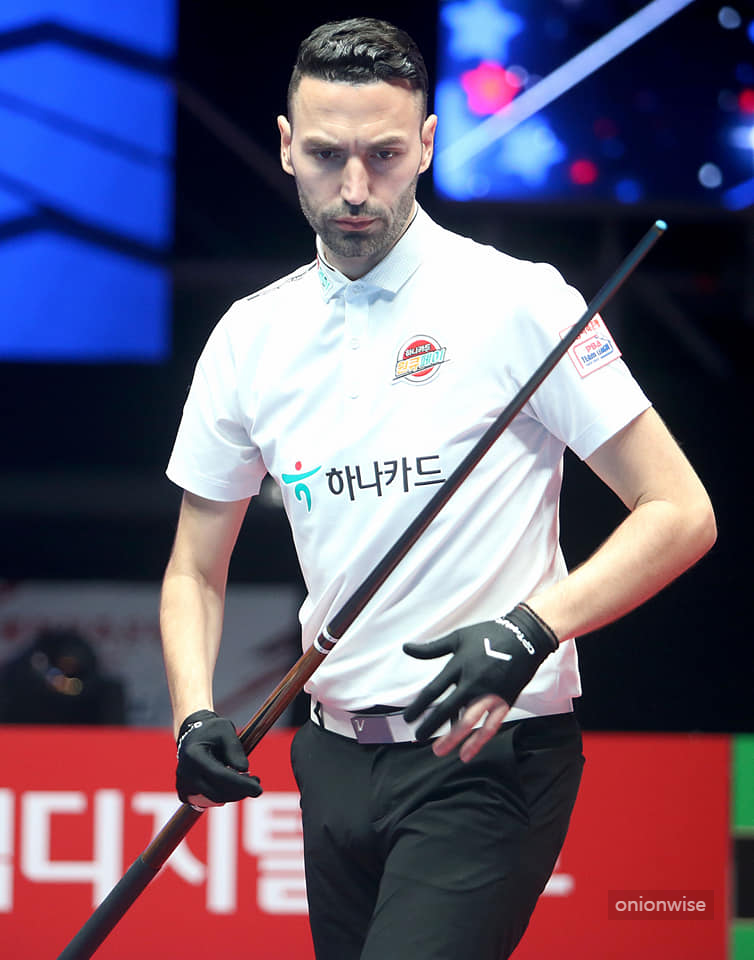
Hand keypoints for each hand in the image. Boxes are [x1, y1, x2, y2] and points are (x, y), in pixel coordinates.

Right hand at [176, 709, 261, 808]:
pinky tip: (234, 783)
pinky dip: (224, 795)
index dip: (240, 784)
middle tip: (257, 782)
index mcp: (193, 755)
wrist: (193, 736)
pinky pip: (209, 801)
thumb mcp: (226, 730)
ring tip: (249, 780)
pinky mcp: (186, 794)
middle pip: (218, 792)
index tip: (258, 789)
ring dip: (234, 794)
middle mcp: (185, 774)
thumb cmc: (212, 730)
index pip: (219, 776)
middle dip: (241, 790)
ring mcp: (183, 786)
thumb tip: (243, 769)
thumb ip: (235, 749)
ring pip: (215, 799)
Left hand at [402, 604, 558, 760]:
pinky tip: (467, 754)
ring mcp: (489, 694)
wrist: (524, 638)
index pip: (433, 691)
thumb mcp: (457, 638)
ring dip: (452, 738)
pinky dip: (478, 742)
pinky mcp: (504, 702)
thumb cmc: (489, 635)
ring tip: (438, 751)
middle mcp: (472, 682)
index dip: (419, 706)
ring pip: (468, 722)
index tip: (408, 718)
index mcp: (459, 666)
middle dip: (430, 726)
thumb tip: (407, 648)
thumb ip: (431, 648)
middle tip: (418, 737)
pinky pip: (490, 726)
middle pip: (446, 709)